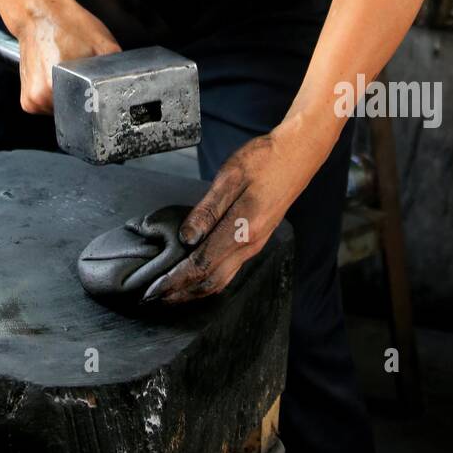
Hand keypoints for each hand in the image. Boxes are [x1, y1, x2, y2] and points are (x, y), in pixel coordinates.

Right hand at [15, 0, 120, 113]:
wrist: (39, 14)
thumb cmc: (67, 25)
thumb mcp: (104, 45)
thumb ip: (116, 70)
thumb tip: (130, 85)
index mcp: (55, 87)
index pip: (87, 113)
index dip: (96, 102)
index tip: (95, 88)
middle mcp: (40, 97)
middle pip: (74, 113)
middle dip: (82, 99)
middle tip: (81, 76)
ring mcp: (31, 100)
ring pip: (61, 112)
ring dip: (68, 99)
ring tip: (68, 74)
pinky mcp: (26, 99)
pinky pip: (49, 106)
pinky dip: (55, 96)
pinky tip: (57, 77)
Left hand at [144, 120, 327, 303]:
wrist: (298, 154)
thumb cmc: (264, 160)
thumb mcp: (230, 177)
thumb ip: (207, 210)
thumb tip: (187, 238)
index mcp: (242, 229)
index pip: (201, 266)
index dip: (176, 280)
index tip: (154, 289)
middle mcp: (251, 244)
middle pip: (212, 281)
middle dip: (182, 292)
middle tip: (156, 297)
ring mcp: (256, 244)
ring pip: (223, 279)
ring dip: (195, 289)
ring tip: (172, 291)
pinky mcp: (258, 239)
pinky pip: (231, 269)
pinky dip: (210, 278)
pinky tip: (197, 275)